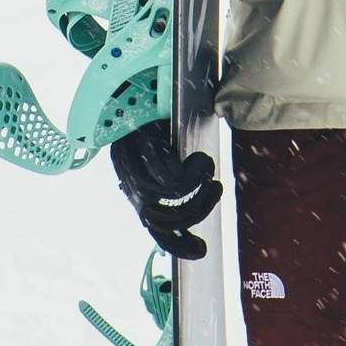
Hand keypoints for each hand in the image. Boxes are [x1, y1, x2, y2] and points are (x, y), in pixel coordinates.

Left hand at [110, 121, 220, 259]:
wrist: (129, 95)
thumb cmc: (153, 129)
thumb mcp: (160, 162)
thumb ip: (170, 184)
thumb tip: (192, 209)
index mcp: (138, 193)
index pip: (156, 231)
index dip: (178, 245)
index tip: (202, 249)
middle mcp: (131, 184)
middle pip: (164, 219)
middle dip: (198, 211)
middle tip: (215, 189)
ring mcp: (132, 167)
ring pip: (169, 197)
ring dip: (197, 189)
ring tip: (208, 172)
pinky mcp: (138, 146)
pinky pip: (168, 174)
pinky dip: (193, 171)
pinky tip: (199, 158)